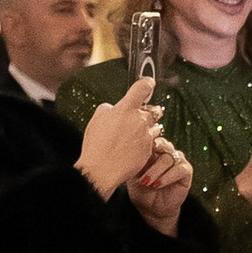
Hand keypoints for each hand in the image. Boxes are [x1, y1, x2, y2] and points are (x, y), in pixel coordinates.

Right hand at [75, 74, 162, 201]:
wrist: (101, 170)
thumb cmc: (96, 145)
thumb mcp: (97, 119)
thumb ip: (109, 108)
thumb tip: (114, 108)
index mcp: (126, 108)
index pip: (143, 87)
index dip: (147, 83)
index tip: (149, 82)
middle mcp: (140, 120)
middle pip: (153, 109)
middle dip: (148, 111)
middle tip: (139, 116)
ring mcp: (146, 135)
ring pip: (155, 126)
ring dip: (148, 127)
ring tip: (135, 134)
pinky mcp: (149, 149)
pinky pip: (152, 141)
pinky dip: (146, 142)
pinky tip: (133, 147)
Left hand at [127, 136, 194, 236]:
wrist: (150, 207)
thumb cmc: (140, 188)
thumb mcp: (133, 172)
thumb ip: (134, 159)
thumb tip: (127, 147)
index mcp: (153, 149)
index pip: (151, 138)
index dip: (145, 142)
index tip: (136, 148)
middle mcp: (166, 151)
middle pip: (162, 144)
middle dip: (151, 154)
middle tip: (141, 163)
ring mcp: (177, 160)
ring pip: (168, 158)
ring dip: (156, 170)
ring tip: (145, 182)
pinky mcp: (186, 171)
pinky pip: (179, 169)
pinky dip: (167, 177)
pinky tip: (157, 184)